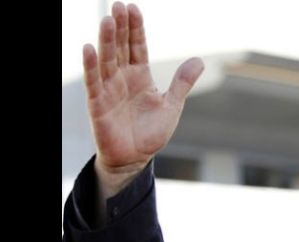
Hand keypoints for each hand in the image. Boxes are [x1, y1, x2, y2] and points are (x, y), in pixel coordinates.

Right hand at [83, 2, 203, 193]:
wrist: (135, 159)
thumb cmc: (151, 132)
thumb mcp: (171, 105)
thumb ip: (182, 83)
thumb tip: (199, 60)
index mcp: (140, 76)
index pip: (137, 46)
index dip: (135, 29)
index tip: (133, 8)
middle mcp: (122, 78)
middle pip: (120, 48)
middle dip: (120, 27)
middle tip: (118, 5)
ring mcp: (109, 90)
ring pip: (107, 60)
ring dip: (106, 40)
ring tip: (108, 20)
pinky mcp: (99, 104)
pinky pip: (94, 82)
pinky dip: (91, 66)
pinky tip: (89, 48)